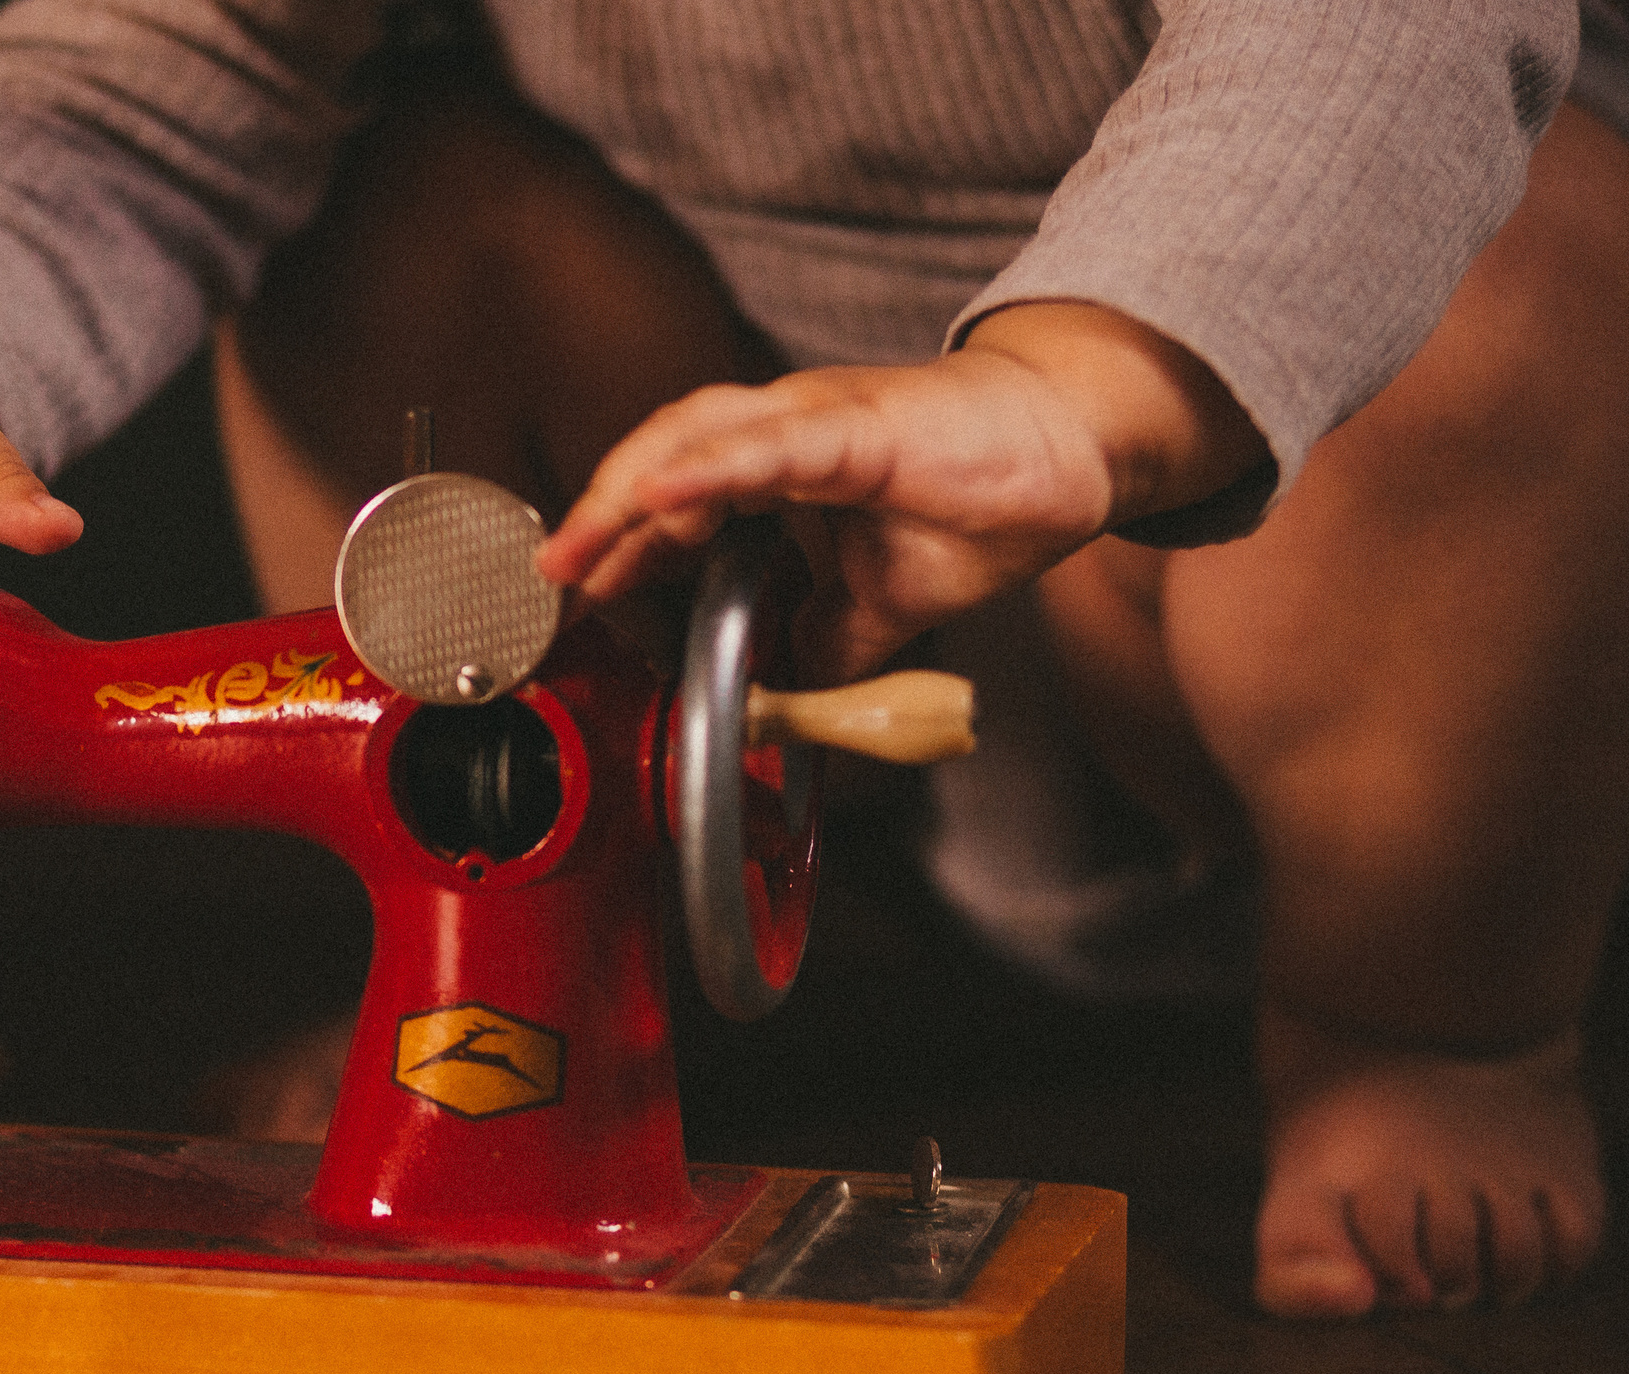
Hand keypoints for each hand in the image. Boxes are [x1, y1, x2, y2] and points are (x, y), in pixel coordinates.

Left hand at [536, 302, 1266, 681]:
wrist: (1077, 448)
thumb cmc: (988, 498)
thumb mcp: (888, 603)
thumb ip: (828, 646)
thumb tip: (783, 701)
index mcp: (785, 463)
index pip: (679, 492)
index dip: (621, 537)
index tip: (571, 589)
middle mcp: (787, 428)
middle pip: (667, 457)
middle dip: (603, 518)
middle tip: (551, 575)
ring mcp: (820, 418)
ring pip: (701, 437)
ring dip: (633, 491)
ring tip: (583, 542)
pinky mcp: (863, 426)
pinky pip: (772, 447)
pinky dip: (709, 469)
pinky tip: (658, 496)